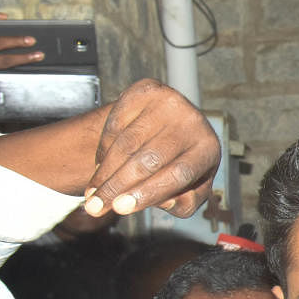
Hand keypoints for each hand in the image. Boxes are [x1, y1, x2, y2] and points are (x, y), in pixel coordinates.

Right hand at [83, 79, 219, 217]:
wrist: (176, 124)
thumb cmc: (184, 163)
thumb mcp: (193, 188)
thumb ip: (184, 203)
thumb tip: (165, 202)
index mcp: (208, 149)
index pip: (178, 174)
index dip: (147, 192)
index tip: (120, 208)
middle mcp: (193, 121)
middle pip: (149, 159)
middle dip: (117, 186)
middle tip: (95, 206)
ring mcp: (170, 102)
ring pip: (128, 142)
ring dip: (105, 171)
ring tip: (91, 194)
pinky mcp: (146, 90)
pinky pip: (117, 122)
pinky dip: (104, 147)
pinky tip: (100, 167)